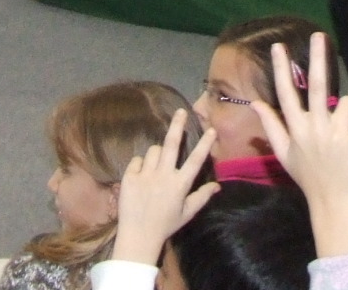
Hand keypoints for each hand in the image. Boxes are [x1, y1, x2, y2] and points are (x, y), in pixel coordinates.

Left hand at [110, 109, 218, 265]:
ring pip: (153, 151)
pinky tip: (141, 177)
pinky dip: (140, 165)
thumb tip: (218, 185)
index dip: (204, 144)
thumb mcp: (187, 213)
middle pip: (171, 144)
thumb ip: (202, 197)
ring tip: (156, 168)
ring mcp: (145, 175)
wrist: (138, 236)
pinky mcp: (130, 177)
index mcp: (180, 184)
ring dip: (157, 154)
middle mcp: (164, 176)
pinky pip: (137, 160)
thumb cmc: (165, 224)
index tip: (211, 129)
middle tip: (180, 111)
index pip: (195, 160)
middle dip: (177, 125)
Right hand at [252, 34, 347, 256]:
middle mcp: (316, 127)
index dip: (281, 69)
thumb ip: (271, 126)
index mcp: (297, 129)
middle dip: (318, 58)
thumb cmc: (307, 176)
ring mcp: (337, 134)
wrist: (333, 203)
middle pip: (318, 86)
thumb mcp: (284, 154)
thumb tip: (255, 103)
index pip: (286, 94)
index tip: (277, 46)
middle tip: (319, 35)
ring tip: (342, 135)